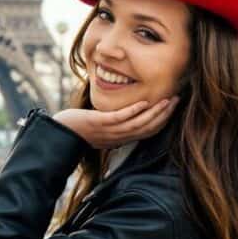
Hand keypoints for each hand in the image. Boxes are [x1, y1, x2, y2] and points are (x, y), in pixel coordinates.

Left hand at [52, 97, 179, 149]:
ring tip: (166, 100)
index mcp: (122, 138)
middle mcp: (119, 137)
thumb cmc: (82, 129)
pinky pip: (120, 118)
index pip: (149, 131)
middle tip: (177, 100)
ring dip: (154, 112)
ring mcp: (110, 131)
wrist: (61, 134)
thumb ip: (118, 122)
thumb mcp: (104, 127)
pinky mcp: (100, 124)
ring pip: (138, 124)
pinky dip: (133, 110)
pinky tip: (143, 102)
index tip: (174, 106)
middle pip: (148, 128)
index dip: (164, 120)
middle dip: (164, 114)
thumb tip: (130, 113)